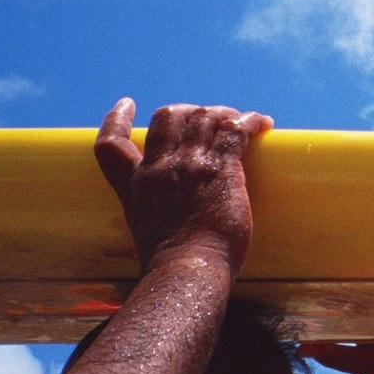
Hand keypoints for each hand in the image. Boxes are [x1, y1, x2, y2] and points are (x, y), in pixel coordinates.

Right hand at [94, 99, 273, 273]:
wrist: (186, 269)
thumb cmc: (172, 266)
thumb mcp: (146, 235)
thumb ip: (155, 222)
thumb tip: (171, 235)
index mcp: (135, 187)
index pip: (111, 145)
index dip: (117, 120)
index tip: (127, 104)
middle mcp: (158, 170)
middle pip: (167, 118)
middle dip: (188, 110)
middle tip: (208, 117)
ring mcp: (188, 166)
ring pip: (203, 117)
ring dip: (223, 113)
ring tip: (241, 120)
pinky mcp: (220, 168)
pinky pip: (235, 130)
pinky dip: (249, 121)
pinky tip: (262, 124)